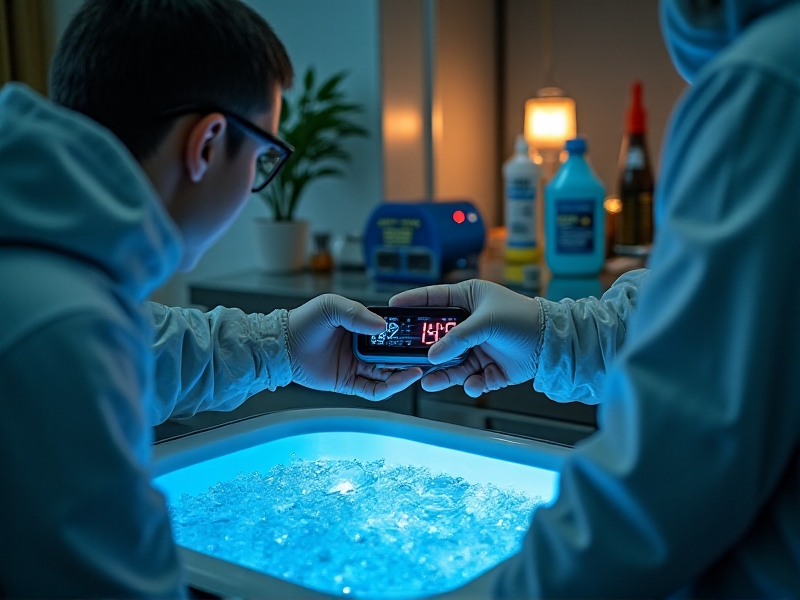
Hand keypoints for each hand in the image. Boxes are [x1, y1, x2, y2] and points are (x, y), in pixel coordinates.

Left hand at [288, 294, 422, 399]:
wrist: (282, 346)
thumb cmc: (303, 322)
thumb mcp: (331, 306)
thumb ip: (356, 313)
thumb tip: (382, 326)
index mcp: (361, 327)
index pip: (391, 333)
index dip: (405, 336)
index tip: (418, 336)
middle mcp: (362, 347)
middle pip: (393, 356)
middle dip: (409, 358)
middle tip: (425, 357)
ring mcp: (357, 366)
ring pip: (388, 374)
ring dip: (404, 374)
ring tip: (417, 370)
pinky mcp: (349, 383)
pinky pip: (374, 389)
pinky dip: (389, 387)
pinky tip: (400, 380)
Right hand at [389, 280, 539, 396]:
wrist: (554, 345)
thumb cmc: (525, 320)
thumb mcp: (487, 322)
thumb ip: (458, 338)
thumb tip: (433, 355)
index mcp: (468, 299)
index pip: (432, 299)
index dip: (412, 303)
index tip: (393, 308)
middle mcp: (470, 323)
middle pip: (438, 337)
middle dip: (424, 349)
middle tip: (406, 357)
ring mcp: (478, 347)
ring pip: (450, 363)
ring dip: (441, 374)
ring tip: (429, 382)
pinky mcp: (488, 368)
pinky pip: (470, 379)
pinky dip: (469, 384)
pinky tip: (472, 384)